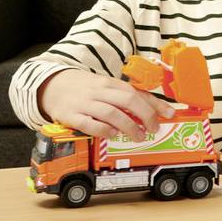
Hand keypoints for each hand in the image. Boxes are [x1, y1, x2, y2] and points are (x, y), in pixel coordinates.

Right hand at [39, 69, 175, 140]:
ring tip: (138, 136)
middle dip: (145, 116)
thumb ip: (127, 97)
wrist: (52, 85)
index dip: (156, 104)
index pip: (137, 93)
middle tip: (153, 129)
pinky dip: (103, 131)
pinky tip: (112, 135)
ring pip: (111, 113)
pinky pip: (89, 124)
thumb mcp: (107, 87)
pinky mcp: (71, 115)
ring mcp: (85, 103)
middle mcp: (100, 91)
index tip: (169, 114)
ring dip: (128, 126)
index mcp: (111, 84)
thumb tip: (154, 110)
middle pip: (128, 101)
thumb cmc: (85, 88)